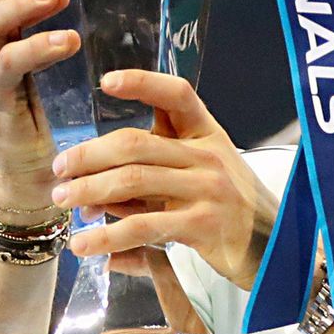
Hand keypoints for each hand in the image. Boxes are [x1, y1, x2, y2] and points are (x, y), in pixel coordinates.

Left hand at [49, 69, 278, 289]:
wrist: (275, 252)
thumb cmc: (230, 213)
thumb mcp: (198, 182)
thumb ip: (150, 181)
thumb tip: (91, 196)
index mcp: (208, 135)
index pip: (177, 95)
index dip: (143, 82)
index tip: (107, 82)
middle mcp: (208, 155)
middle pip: (136, 143)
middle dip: (88, 155)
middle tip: (58, 170)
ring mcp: (208, 188)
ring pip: (133, 180)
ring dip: (88, 190)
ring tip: (62, 202)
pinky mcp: (202, 224)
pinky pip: (144, 225)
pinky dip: (107, 236)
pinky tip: (85, 245)